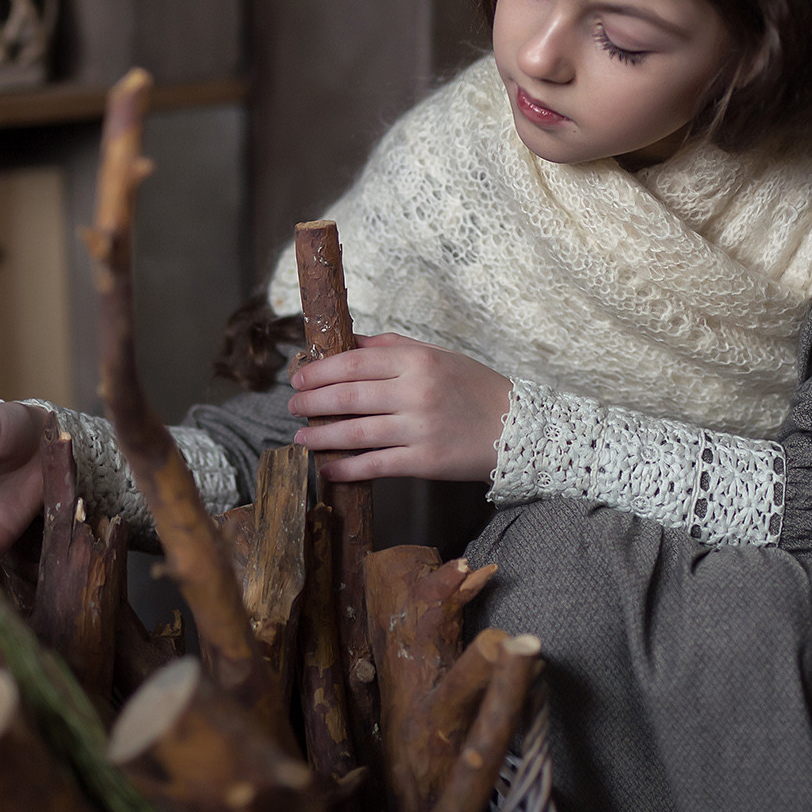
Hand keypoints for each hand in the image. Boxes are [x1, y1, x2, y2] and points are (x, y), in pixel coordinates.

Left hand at [285, 333, 510, 482]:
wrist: (519, 430)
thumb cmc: (475, 390)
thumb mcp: (438, 356)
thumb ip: (394, 347)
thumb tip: (350, 343)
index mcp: (417, 360)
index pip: (354, 362)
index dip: (319, 371)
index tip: (299, 377)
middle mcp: (416, 391)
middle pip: (348, 396)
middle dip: (312, 402)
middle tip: (292, 406)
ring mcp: (419, 428)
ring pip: (355, 432)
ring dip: (321, 436)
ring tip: (301, 437)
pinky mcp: (424, 461)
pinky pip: (375, 465)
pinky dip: (347, 468)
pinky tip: (328, 468)